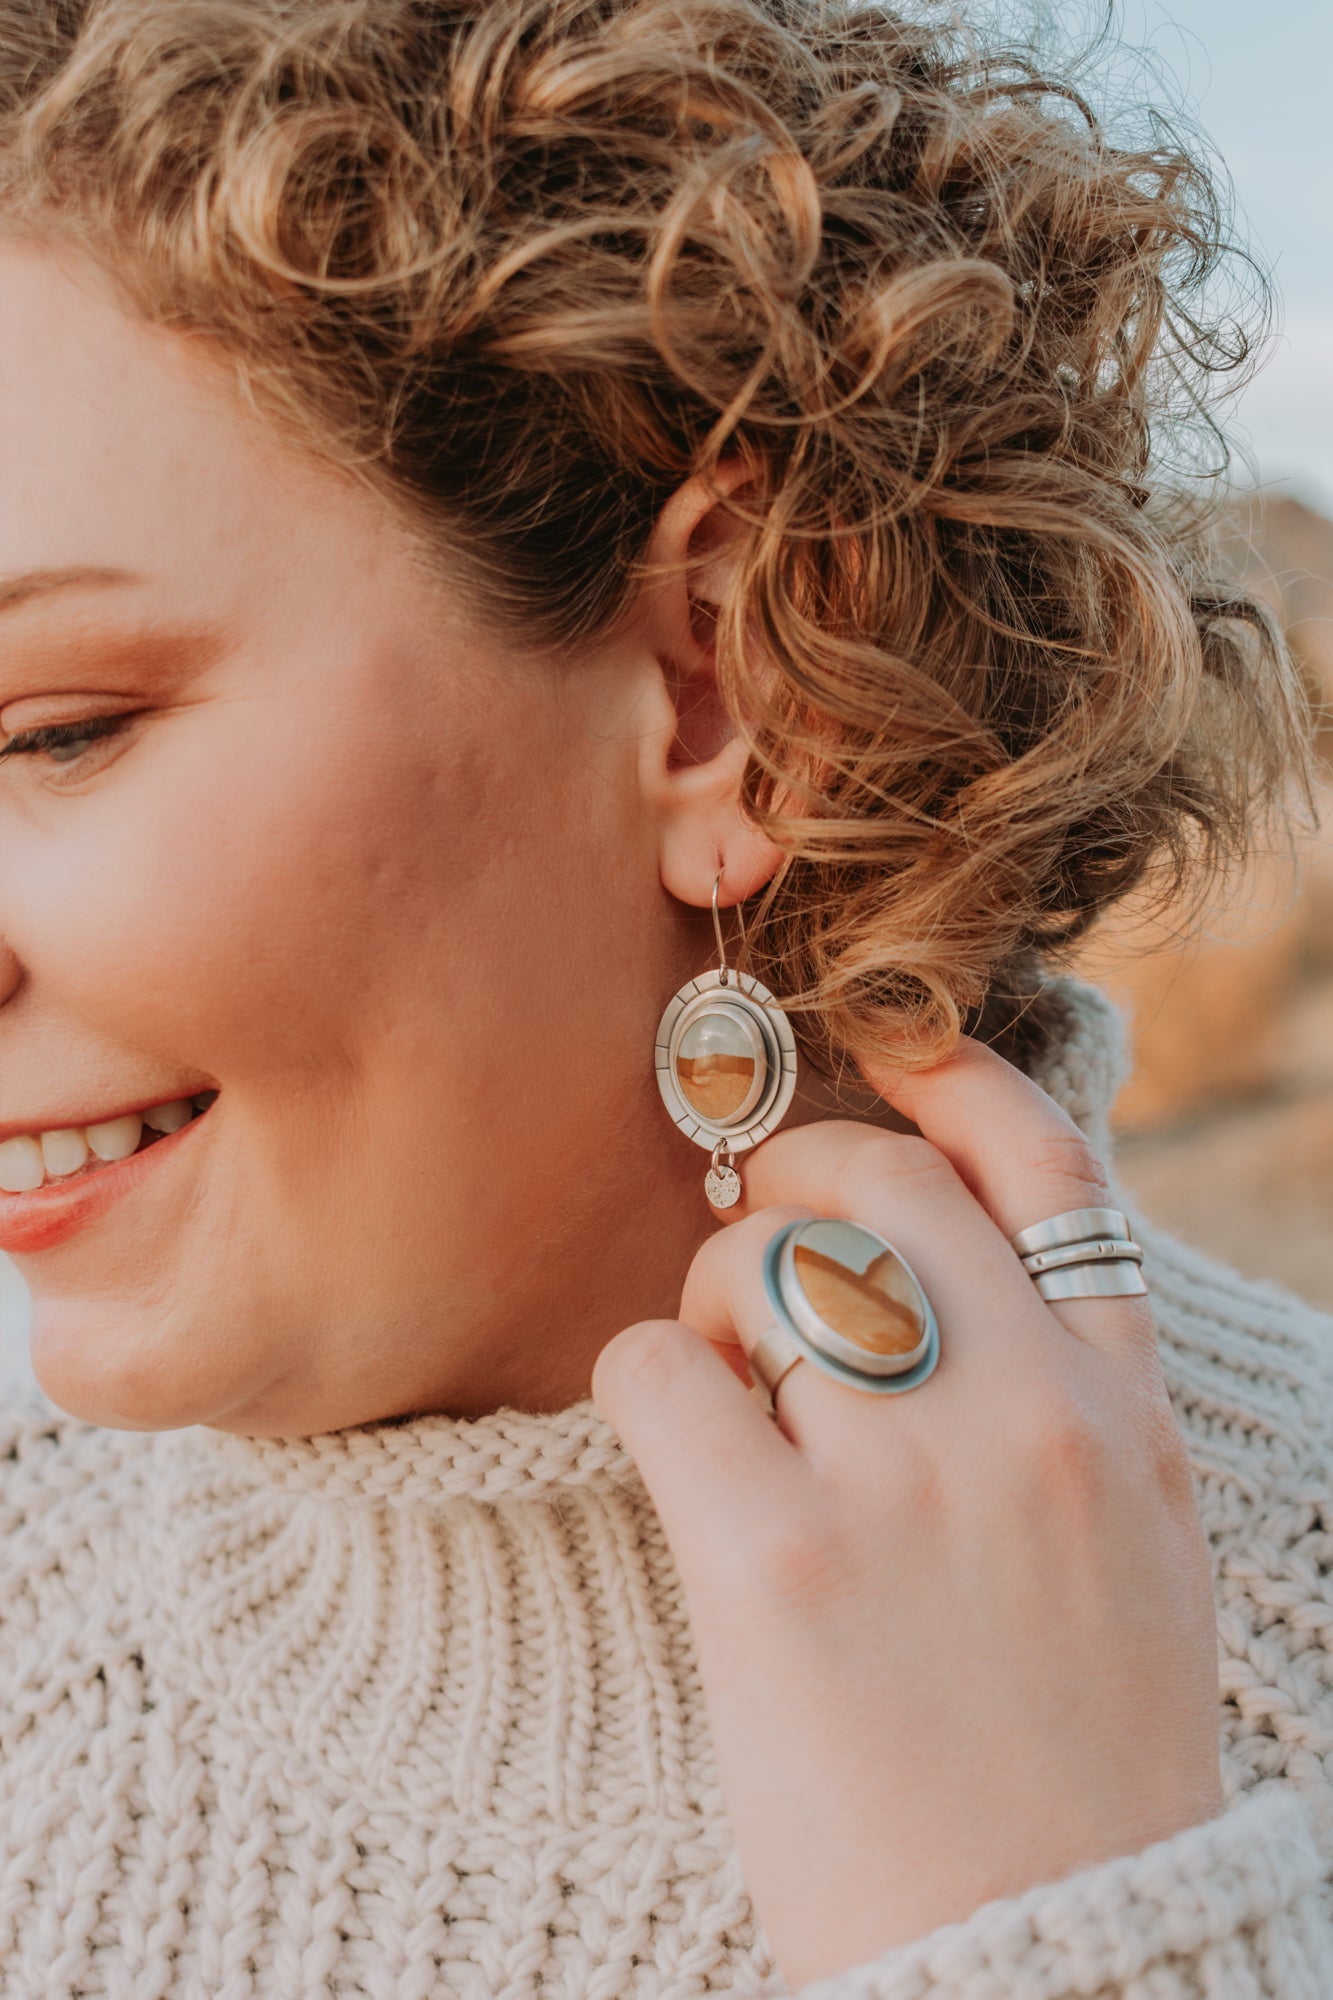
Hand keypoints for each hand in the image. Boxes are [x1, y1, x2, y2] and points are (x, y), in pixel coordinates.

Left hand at [592, 1039, 1222, 1988]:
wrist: (1049, 1960)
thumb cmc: (1069, 1763)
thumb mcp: (1128, 1549)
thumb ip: (1062, 1403)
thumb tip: (931, 1280)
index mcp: (1128, 1414)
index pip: (1054, 1172)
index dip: (957, 1079)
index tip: (889, 1044)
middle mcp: (1034, 1419)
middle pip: (882, 1189)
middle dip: (791, 1175)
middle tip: (745, 1221)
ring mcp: (912, 1483)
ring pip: (758, 1267)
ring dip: (709, 1302)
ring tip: (719, 1383)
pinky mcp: (782, 1562)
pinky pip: (661, 1371)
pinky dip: (646, 1382)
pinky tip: (673, 1451)